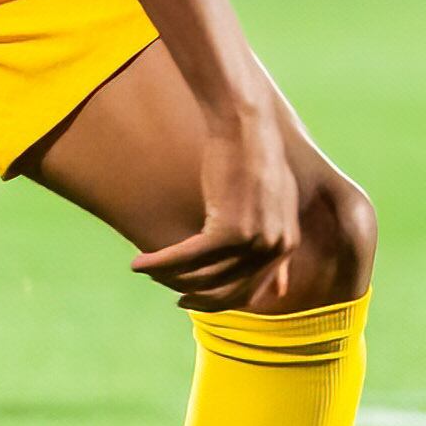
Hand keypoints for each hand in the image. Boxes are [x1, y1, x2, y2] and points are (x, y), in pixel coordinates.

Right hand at [132, 96, 299, 307]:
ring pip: (202, 276)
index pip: (252, 292)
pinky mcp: (227, 231)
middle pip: (228, 292)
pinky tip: (138, 263)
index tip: (197, 296)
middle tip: (175, 295)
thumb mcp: (280, 208)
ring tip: (148, 271)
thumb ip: (279, 249)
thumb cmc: (257, 159)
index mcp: (287, 245)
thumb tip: (281, 290)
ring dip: (170, 277)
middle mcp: (274, 248)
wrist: (245, 125)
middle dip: (197, 297)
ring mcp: (253, 242)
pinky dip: (159, 262)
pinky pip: (185, 257)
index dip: (221, 300)